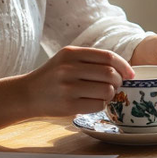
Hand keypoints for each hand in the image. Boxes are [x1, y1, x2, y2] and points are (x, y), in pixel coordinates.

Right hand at [19, 46, 133, 116]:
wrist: (26, 94)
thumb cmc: (52, 76)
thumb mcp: (67, 59)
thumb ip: (90, 59)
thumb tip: (124, 68)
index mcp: (71, 52)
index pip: (108, 56)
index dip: (123, 65)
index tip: (130, 74)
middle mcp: (69, 68)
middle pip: (109, 74)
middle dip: (119, 81)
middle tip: (116, 86)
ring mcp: (68, 87)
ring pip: (106, 90)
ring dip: (111, 94)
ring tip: (104, 94)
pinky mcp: (68, 105)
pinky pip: (97, 105)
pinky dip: (101, 104)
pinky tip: (94, 102)